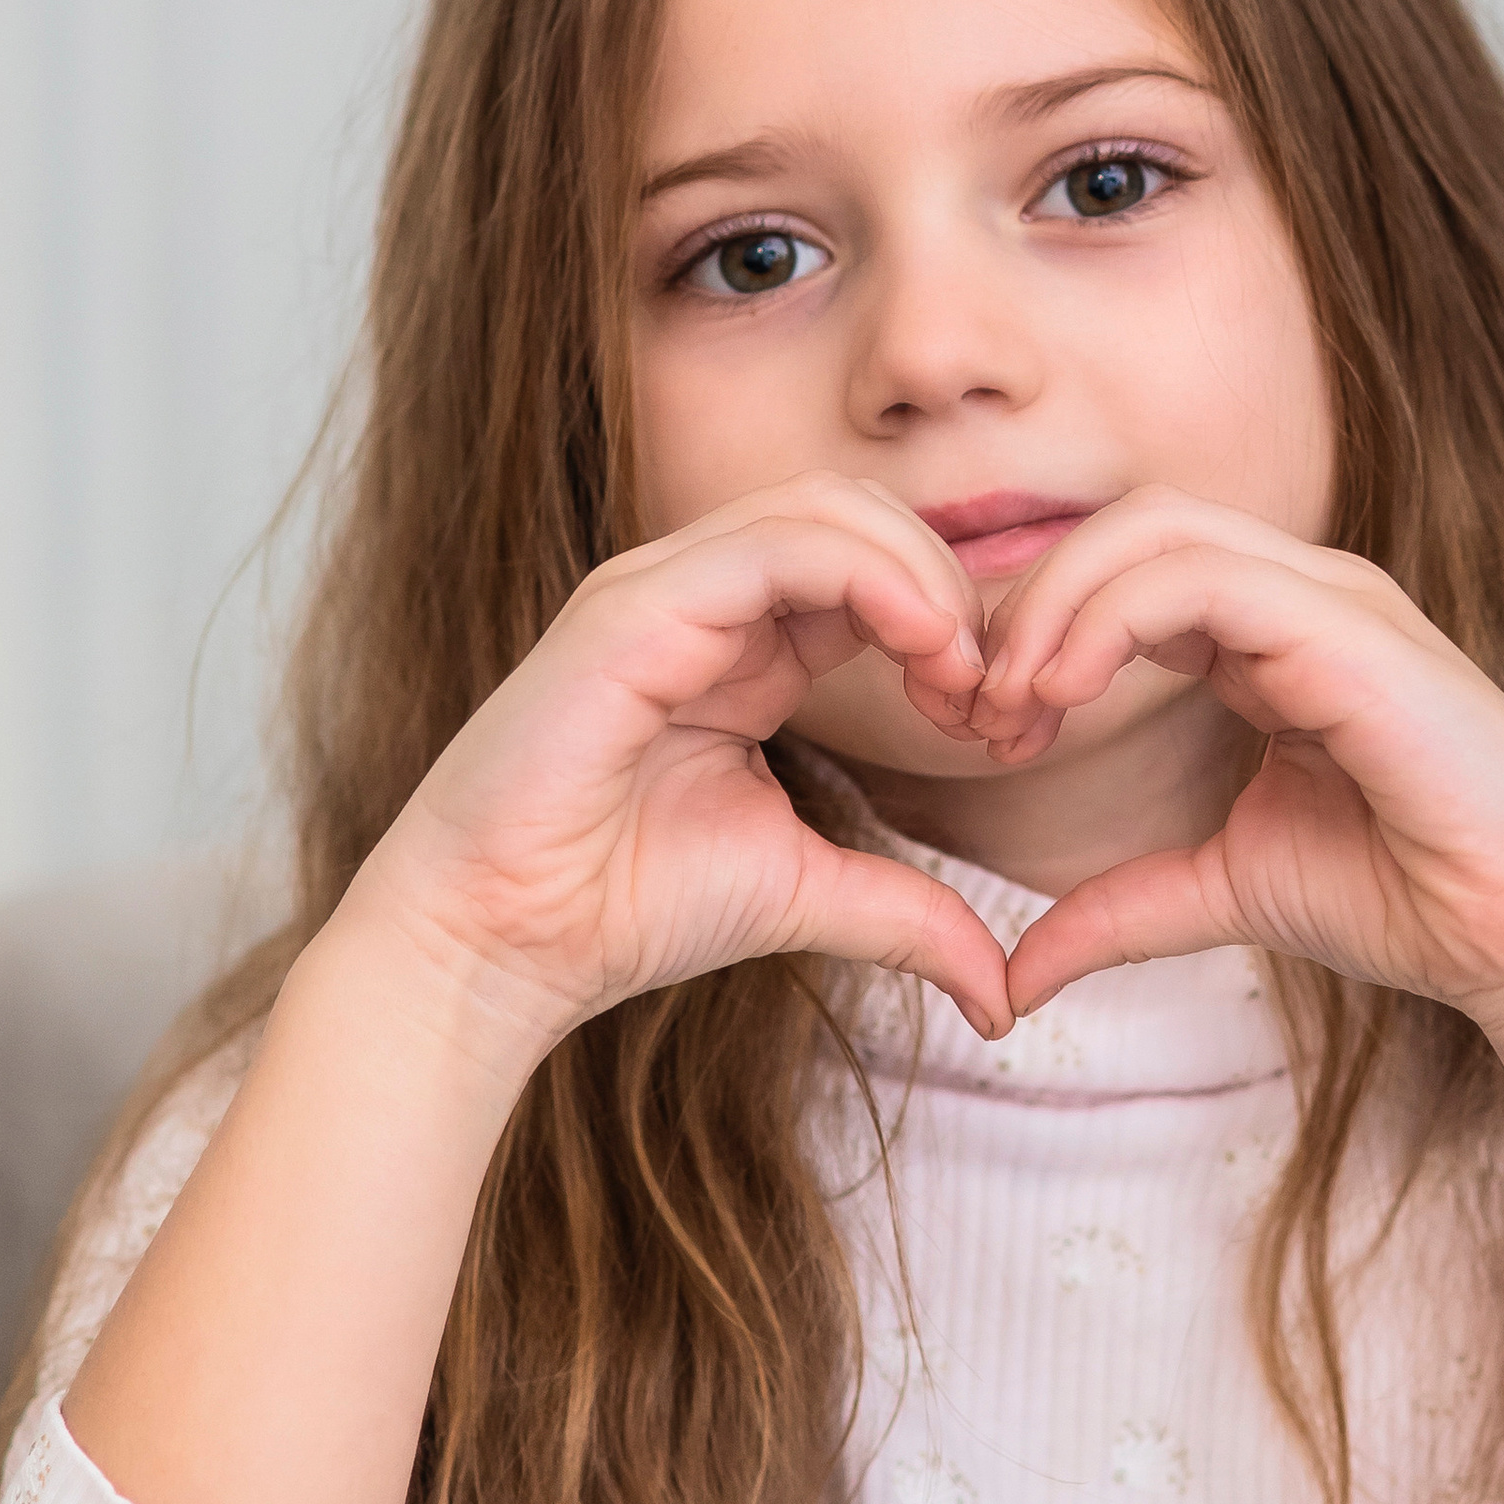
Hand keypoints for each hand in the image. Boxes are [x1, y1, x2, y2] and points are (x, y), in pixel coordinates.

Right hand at [358, 474, 1012, 1045]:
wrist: (501, 942)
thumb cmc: (622, 909)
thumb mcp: (804, 895)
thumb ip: (906, 916)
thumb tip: (1002, 996)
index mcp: (744, 644)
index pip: (874, 570)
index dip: (956, 627)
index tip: (1001, 726)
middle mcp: (703, 597)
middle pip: (864, 515)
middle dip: (952, 589)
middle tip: (993, 696)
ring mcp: (662, 588)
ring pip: (828, 508)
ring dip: (922, 576)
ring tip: (961, 671)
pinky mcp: (632, 607)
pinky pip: (774, 544)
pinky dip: (870, 576)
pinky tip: (920, 646)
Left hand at [970, 492, 1503, 1255]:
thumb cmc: (1412, 899)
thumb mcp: (1225, 892)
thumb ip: (1119, 909)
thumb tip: (1013, 973)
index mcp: (1275, 632)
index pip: (1125, 572)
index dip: (1034, 632)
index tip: (982, 732)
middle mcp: (1304, 591)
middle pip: (1124, 529)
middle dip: (1026, 607)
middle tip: (974, 713)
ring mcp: (1334, 597)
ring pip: (1151, 530)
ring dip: (1053, 609)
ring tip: (1010, 706)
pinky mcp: (1351, 630)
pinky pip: (1200, 581)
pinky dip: (1109, 622)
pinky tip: (1062, 695)